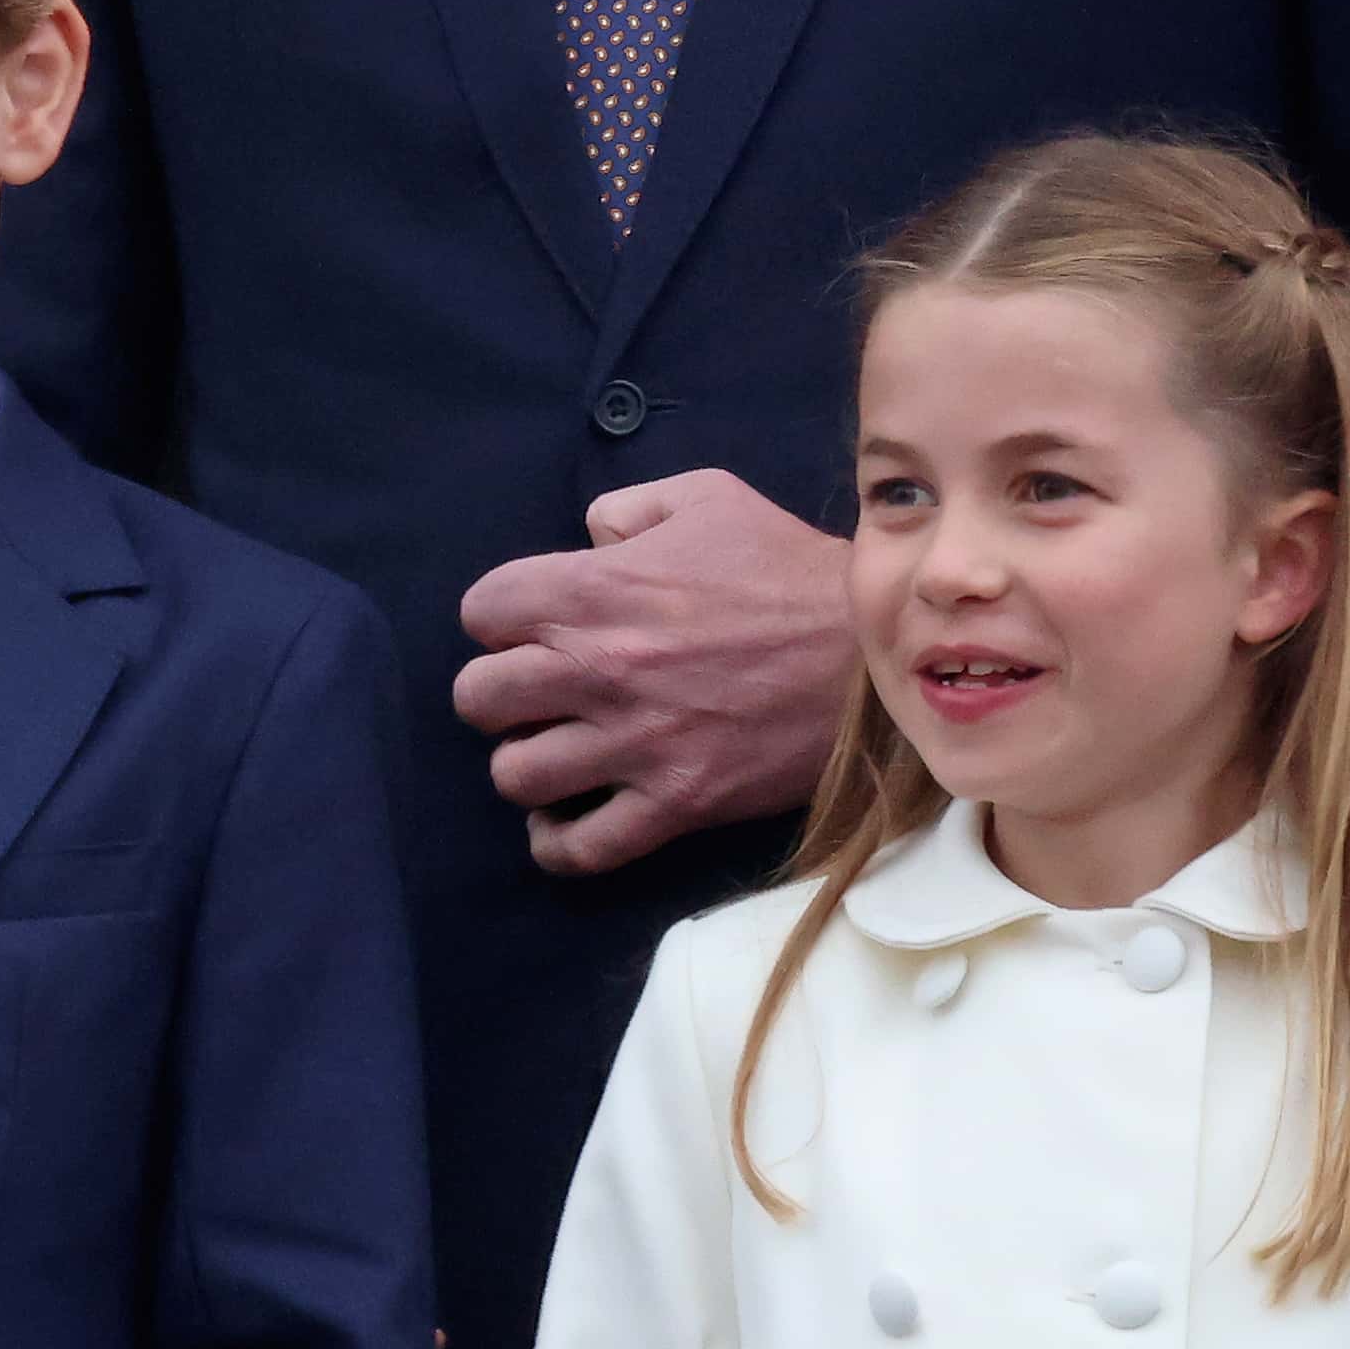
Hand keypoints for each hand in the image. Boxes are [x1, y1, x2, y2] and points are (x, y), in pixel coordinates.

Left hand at [456, 470, 850, 877]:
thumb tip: (587, 541)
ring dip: (527, 764)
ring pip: (515, 775)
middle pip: (478, 698)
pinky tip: (567, 818)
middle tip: (539, 694)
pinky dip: (558, 842)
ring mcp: (635, 744)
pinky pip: (579, 849)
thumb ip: (628, 510)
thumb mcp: (709, 499)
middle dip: (499, 693)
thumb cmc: (789, 570)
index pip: (481, 610)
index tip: (531, 626)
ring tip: (558, 752)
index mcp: (596, 589)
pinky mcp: (675, 804)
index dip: (500, 617)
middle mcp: (600, 669)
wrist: (871, 653)